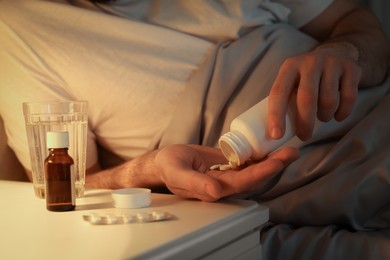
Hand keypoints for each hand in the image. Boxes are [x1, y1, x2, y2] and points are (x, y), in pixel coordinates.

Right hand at [154, 144, 298, 201]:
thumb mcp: (178, 173)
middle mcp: (227, 183)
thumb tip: (216, 192)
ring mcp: (229, 173)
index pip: (245, 182)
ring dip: (273, 158)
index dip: (262, 172)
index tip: (278, 161)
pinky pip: (248, 159)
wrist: (168, 161)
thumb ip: (195, 184)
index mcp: (216, 188)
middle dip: (275, 164)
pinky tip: (272, 144)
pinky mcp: (229, 163)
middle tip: (293, 151)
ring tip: (289, 146)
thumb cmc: (170, 167)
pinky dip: (261, 153)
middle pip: (256, 175)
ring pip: (255, 168)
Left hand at [267, 42, 361, 140]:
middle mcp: (310, 62)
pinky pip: (349, 98)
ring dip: (324, 117)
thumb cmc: (307, 76)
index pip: (279, 92)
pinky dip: (342, 113)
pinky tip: (337, 115)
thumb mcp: (291, 80)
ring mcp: (332, 63)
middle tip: (304, 136)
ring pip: (329, 101)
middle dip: (305, 123)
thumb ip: (284, 98)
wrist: (337, 52)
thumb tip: (273, 132)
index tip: (276, 136)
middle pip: (307, 98)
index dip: (276, 115)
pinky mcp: (351, 68)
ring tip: (321, 117)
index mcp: (289, 67)